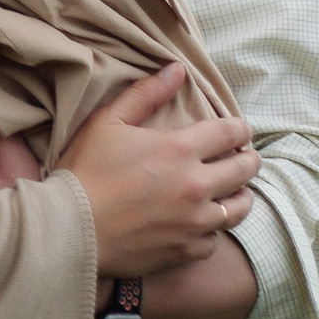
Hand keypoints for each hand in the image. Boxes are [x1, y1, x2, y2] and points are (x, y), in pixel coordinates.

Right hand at [55, 63, 259, 277]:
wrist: (69, 228)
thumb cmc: (85, 171)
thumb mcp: (107, 122)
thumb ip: (145, 94)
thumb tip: (177, 69)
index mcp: (180, 149)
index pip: (231, 133)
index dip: (240, 128)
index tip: (239, 130)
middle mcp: (196, 185)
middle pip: (244, 169)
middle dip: (249, 159)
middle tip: (244, 158)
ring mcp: (194, 221)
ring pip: (239, 208)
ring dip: (240, 196)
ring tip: (234, 193)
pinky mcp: (186, 249)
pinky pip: (215, 240)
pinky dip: (213, 231)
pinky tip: (203, 225)